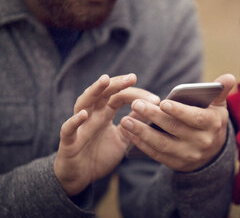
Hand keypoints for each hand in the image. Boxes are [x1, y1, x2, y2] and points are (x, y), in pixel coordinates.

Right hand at [54, 74, 159, 195]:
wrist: (80, 177)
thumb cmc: (100, 155)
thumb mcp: (123, 138)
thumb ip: (134, 124)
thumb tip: (152, 110)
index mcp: (104, 114)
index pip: (119, 97)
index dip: (135, 94)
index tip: (155, 98)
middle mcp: (92, 115)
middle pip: (103, 94)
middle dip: (117, 84)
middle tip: (132, 77)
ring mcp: (80, 126)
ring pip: (83, 103)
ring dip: (93, 91)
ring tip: (104, 80)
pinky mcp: (69, 142)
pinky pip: (68, 129)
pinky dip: (74, 121)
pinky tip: (83, 115)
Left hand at [119, 74, 235, 171]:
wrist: (212, 152)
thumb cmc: (211, 121)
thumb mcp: (218, 106)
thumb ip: (221, 91)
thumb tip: (229, 76)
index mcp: (213, 125)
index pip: (196, 118)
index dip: (180, 111)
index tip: (163, 103)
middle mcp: (202, 142)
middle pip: (175, 129)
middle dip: (154, 117)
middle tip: (136, 104)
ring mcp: (188, 155)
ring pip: (162, 144)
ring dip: (142, 132)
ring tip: (126, 120)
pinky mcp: (176, 164)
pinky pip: (157, 154)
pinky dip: (142, 144)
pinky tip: (130, 133)